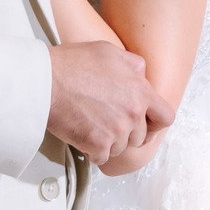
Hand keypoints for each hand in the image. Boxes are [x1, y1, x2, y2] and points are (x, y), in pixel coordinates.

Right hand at [48, 40, 175, 165]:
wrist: (43, 82)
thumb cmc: (70, 64)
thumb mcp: (108, 51)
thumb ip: (132, 64)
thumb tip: (142, 74)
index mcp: (140, 91)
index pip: (166, 117)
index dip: (155, 123)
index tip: (146, 124)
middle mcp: (132, 113)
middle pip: (140, 136)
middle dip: (127, 131)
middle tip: (107, 122)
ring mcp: (116, 131)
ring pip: (121, 148)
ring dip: (109, 141)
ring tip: (91, 124)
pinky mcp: (98, 146)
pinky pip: (102, 158)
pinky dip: (92, 151)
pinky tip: (82, 135)